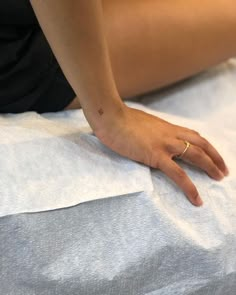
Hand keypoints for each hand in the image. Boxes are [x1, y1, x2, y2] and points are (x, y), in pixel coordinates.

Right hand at [95, 105, 228, 206]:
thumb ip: (147, 130)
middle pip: (201, 143)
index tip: (211, 154)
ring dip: (211, 167)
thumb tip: (146, 135)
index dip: (205, 145)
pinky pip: (178, 174)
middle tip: (223, 169)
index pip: (192, 135)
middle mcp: (170, 134)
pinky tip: (197, 199)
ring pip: (196, 155)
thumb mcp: (139, 123)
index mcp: (166, 127)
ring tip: (219, 179)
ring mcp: (165, 144)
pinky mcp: (156, 156)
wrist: (110, 116)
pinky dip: (190, 187)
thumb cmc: (119, 119)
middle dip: (215, 156)